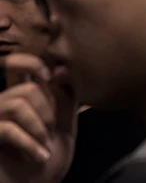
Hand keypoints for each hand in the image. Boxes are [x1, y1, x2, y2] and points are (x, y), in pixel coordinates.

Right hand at [0, 53, 77, 182]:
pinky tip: (40, 157)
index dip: (31, 61)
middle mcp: (1, 105)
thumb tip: (61, 69)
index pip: (16, 65)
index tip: (49, 75)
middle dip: (48, 112)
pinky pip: (8, 128)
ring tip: (43, 147)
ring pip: (18, 103)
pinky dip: (30, 144)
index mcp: (20, 98)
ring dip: (39, 128)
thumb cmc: (47, 159)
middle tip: (50, 134)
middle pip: (27, 87)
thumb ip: (65, 98)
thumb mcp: (64, 126)